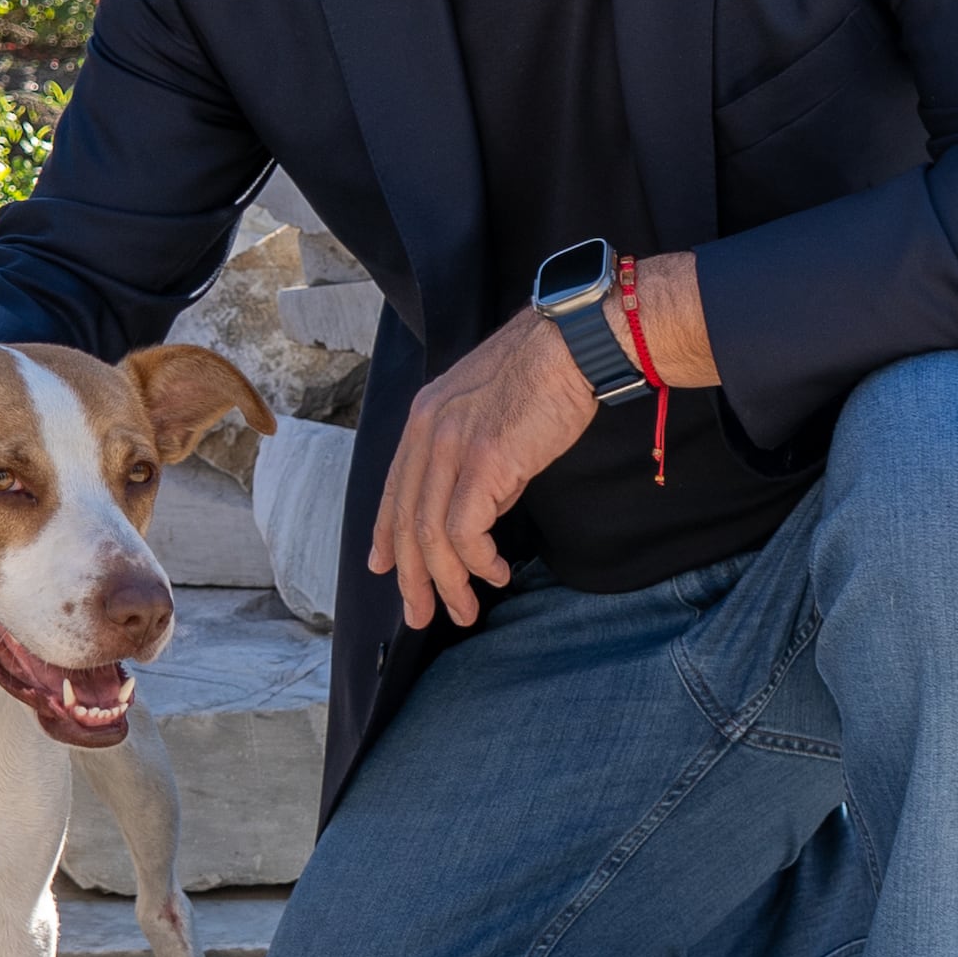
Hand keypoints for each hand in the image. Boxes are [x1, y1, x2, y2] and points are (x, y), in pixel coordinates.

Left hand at [366, 309, 601, 631]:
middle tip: (421, 614)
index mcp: (425, 417)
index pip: (394, 488)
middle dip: (411, 576)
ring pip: (431, 534)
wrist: (573, 342)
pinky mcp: (485, 460)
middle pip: (407, 520)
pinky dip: (476, 562)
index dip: (386, 534)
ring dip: (446, 581)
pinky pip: (465, 530)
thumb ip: (476, 457)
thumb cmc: (545, 374)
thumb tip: (483, 505)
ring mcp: (453, 445)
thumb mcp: (491, 413)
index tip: (384, 568)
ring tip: (464, 609)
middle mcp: (429, 430)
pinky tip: (494, 573)